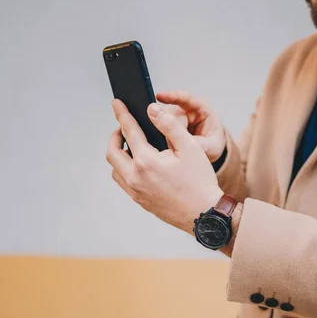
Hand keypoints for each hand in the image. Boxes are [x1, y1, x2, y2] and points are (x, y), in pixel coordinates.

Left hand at [106, 99, 223, 234]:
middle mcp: (135, 177)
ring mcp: (135, 191)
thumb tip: (152, 110)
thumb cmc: (199, 181)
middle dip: (116, 136)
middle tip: (124, 127)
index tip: (117, 103)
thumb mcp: (189, 147)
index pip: (128, 131)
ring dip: (119, 154)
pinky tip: (139, 164)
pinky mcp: (139, 201)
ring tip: (132, 146)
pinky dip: (124, 168)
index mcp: (146, 161)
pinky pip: (123, 181)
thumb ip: (169, 125)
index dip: (122, 114)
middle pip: (112, 152)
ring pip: (115, 168)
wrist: (203, 214)